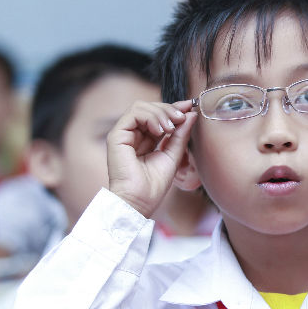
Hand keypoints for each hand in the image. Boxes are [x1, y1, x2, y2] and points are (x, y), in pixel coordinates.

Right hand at [107, 100, 194, 217]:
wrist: (139, 202)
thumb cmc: (153, 186)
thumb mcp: (173, 155)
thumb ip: (180, 135)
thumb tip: (191, 114)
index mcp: (145, 139)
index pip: (158, 115)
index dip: (173, 108)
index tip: (190, 107)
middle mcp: (132, 134)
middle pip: (150, 107)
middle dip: (169, 109)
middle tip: (182, 117)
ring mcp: (123, 134)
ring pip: (141, 107)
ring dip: (160, 113)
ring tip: (171, 128)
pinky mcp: (116, 136)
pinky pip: (133, 114)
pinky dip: (150, 117)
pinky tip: (161, 130)